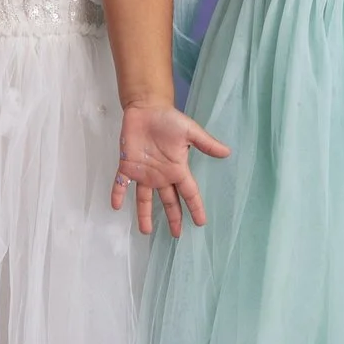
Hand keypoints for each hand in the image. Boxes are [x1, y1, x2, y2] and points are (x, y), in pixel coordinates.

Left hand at [111, 101, 230, 236]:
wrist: (146, 109)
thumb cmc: (169, 119)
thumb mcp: (190, 131)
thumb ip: (206, 143)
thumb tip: (227, 152)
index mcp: (177, 169)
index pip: (188, 193)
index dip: (195, 207)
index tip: (201, 223)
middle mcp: (161, 175)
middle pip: (168, 201)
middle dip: (173, 217)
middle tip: (177, 235)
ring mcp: (144, 172)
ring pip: (144, 199)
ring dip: (144, 214)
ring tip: (145, 231)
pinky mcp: (127, 166)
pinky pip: (121, 183)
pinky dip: (118, 193)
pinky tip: (116, 206)